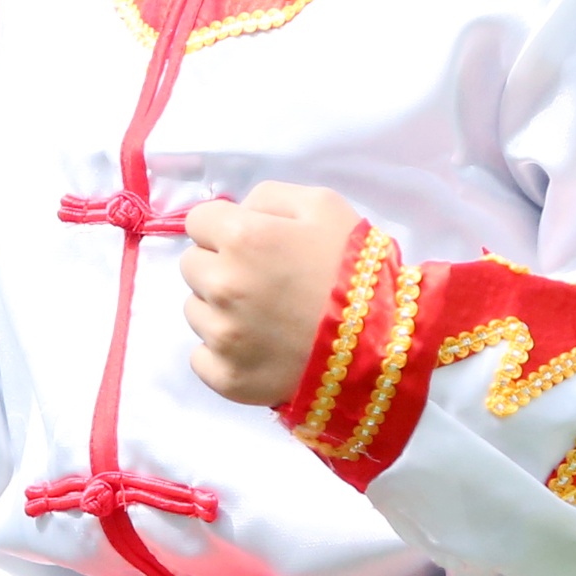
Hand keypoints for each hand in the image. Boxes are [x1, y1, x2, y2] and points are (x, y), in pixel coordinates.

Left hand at [178, 183, 362, 407]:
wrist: (384, 344)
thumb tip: (235, 212)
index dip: (225, 229)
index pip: (198, 222)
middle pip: (192, 266)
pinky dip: (223, 354)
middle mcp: (222, 285)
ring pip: (195, 311)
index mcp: (241, 238)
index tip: (252, 244)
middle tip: (262, 282)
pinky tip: (258, 349)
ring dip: (220, 310)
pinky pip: (201, 357)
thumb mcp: (323, 205)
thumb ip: (267, 198)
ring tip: (266, 317)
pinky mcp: (226, 377)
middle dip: (220, 267)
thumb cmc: (354, 268)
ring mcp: (221, 337)